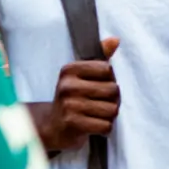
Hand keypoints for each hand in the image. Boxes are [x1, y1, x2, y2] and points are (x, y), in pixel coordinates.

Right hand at [37, 37, 120, 153]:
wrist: (52, 127)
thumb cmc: (72, 99)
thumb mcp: (82, 75)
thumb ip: (100, 58)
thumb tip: (115, 40)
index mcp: (70, 70)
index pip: (107, 70)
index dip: (110, 80)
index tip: (100, 87)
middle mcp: (67, 86)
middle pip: (113, 90)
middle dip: (113, 100)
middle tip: (101, 104)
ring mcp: (69, 105)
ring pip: (112, 109)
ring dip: (109, 116)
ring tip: (97, 116)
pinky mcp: (73, 124)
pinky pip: (106, 126)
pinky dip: (105, 129)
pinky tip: (95, 127)